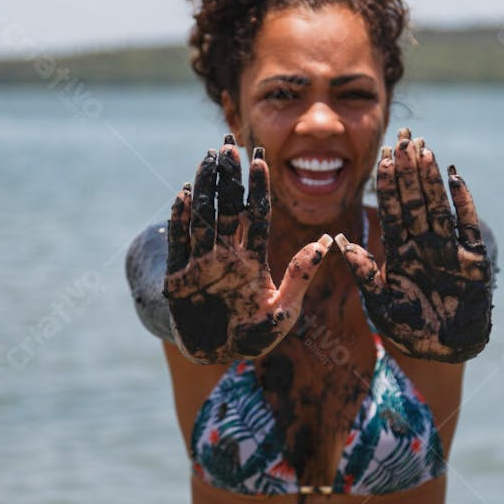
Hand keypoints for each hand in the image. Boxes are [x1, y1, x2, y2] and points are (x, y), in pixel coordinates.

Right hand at [164, 135, 332, 363]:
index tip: (261, 160)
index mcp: (252, 259)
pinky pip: (179, 242)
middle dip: (228, 178)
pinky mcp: (178, 277)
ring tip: (208, 158)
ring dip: (205, 187)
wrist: (216, 357)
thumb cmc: (253, 336)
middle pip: (227, 208)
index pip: (256, 215)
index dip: (258, 188)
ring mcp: (201, 263)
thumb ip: (301, 277)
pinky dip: (180, 219)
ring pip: (202, 217)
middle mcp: (226, 254)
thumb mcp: (283, 311)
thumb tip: (325, 242)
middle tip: (229, 145)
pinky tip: (183, 194)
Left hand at [335, 128, 492, 362]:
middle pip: (415, 201)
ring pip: (438, 207)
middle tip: (403, 139)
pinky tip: (454, 177)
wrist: (444, 352)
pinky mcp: (474, 260)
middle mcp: (424, 245)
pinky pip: (468, 225)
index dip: (388, 185)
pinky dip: (463, 202)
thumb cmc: (409, 330)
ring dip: (431, 179)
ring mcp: (449, 250)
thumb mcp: (379, 304)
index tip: (381, 156)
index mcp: (400, 252)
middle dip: (409, 171)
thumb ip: (362, 274)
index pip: (392, 211)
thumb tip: (338, 240)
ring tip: (424, 150)